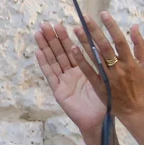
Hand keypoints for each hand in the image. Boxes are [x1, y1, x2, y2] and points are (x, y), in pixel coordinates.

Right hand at [33, 23, 107, 144]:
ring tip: (39, 33)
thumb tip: (102, 45)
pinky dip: (44, 63)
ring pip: (53, 60)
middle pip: (60, 52)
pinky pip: (51, 75)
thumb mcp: (104, 78)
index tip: (61, 24)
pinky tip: (39, 52)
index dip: (66, 38)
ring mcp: (63, 81)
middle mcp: (71, 74)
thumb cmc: (104, 102)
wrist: (100, 120)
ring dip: (46, 46)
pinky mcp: (58, 90)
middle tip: (47, 24)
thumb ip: (100, 64)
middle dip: (53, 38)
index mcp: (83, 70)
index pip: (73, 50)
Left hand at [79, 12, 143, 125]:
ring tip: (76, 29)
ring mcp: (108, 77)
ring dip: (85, 42)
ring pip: (95, 57)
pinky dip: (81, 60)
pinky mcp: (99, 86)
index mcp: (131, 62)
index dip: (112, 27)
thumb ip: (140, 45)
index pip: (120, 41)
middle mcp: (119, 68)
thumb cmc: (139, 84)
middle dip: (95, 31)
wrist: (133, 109)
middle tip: (84, 18)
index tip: (103, 13)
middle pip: (105, 47)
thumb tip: (135, 26)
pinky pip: (89, 71)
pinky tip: (73, 49)